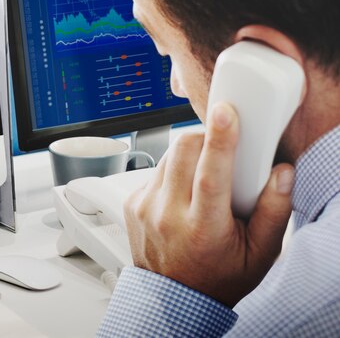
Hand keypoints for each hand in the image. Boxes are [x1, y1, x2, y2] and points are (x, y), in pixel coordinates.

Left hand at [124, 102, 294, 306]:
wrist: (174, 299)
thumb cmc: (218, 276)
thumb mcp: (259, 254)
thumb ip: (274, 212)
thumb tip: (281, 173)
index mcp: (203, 228)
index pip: (209, 174)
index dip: (220, 140)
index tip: (226, 113)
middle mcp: (168, 215)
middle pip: (182, 151)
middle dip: (205, 138)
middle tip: (220, 149)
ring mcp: (146, 208)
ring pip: (167, 156)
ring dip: (188, 156)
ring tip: (203, 180)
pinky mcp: (132, 203)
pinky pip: (154, 171)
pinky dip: (172, 172)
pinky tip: (183, 194)